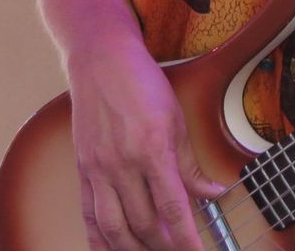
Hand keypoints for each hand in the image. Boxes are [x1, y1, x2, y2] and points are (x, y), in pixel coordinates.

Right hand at [65, 39, 223, 250]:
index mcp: (152, 148)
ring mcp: (98, 170)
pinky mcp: (82, 171)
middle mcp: (122, 163)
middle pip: (143, 224)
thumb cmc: (142, 84)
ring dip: (134, 250)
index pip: (172, 207)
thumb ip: (191, 164)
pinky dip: (99, 242)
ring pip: (114, 228)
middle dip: (163, 246)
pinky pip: (88, 217)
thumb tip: (212, 194)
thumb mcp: (177, 119)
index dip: (186, 238)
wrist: (101, 62)